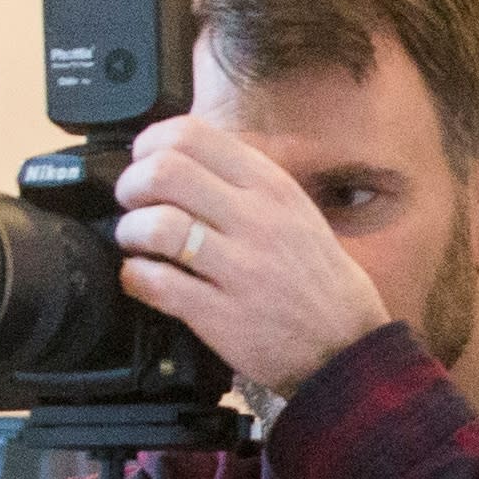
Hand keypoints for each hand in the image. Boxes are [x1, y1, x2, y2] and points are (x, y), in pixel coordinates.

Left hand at [110, 116, 395, 393]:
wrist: (348, 343)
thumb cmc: (315, 276)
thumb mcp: (294, 210)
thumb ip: (241, 182)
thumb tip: (176, 161)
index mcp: (270, 185)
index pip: (191, 134)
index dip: (150, 146)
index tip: (145, 164)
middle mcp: (256, 219)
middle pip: (164, 171)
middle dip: (131, 186)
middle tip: (133, 205)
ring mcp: (240, 269)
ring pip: (156, 225)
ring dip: (130, 233)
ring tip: (137, 245)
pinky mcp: (221, 315)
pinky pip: (156, 283)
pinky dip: (134, 277)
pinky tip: (141, 278)